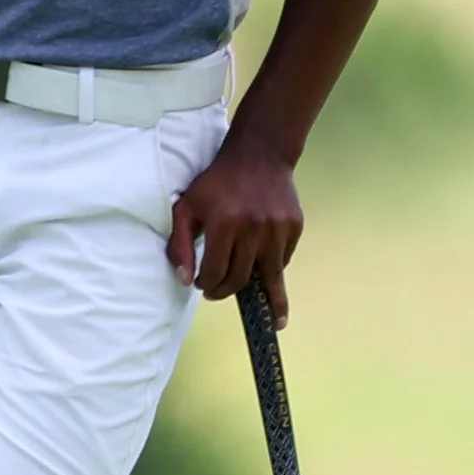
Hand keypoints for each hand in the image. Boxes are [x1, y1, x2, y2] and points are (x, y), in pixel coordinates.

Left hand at [167, 129, 304, 326]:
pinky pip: (282, 261)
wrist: (259, 155)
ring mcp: (278, 229)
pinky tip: (262, 268)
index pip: (215, 273)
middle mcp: (254, 229)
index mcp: (224, 224)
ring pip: (269, 277)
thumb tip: (185, 280)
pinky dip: (271, 269)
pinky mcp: (294, 227)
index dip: (206, 285)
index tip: (202, 285)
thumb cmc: (216, 182)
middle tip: (216, 291)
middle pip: (240, 279)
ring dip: (262, 296)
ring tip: (270, 319)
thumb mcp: (187, 206)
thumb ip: (180, 244)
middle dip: (225, 291)